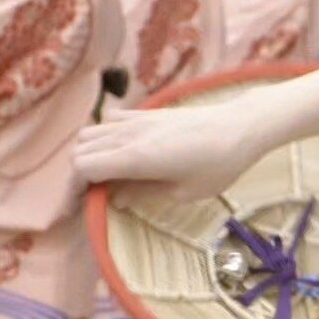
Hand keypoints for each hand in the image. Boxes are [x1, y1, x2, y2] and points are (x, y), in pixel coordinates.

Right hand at [75, 100, 280, 202]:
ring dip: (91, 154)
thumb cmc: (219, 164)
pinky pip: (109, 120)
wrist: (242, 126)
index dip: (76, 188)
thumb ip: (143, 195)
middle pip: (79, 151)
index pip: (81, 168)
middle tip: (95, 194)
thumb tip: (114, 200)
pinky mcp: (146, 112)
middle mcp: (128, 135)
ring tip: (107, 174)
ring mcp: (136, 120)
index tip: (82, 206)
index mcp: (134, 158)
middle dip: (80, 174)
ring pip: (90, 133)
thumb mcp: (184, 192)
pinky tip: (122, 150)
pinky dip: (104, 135)